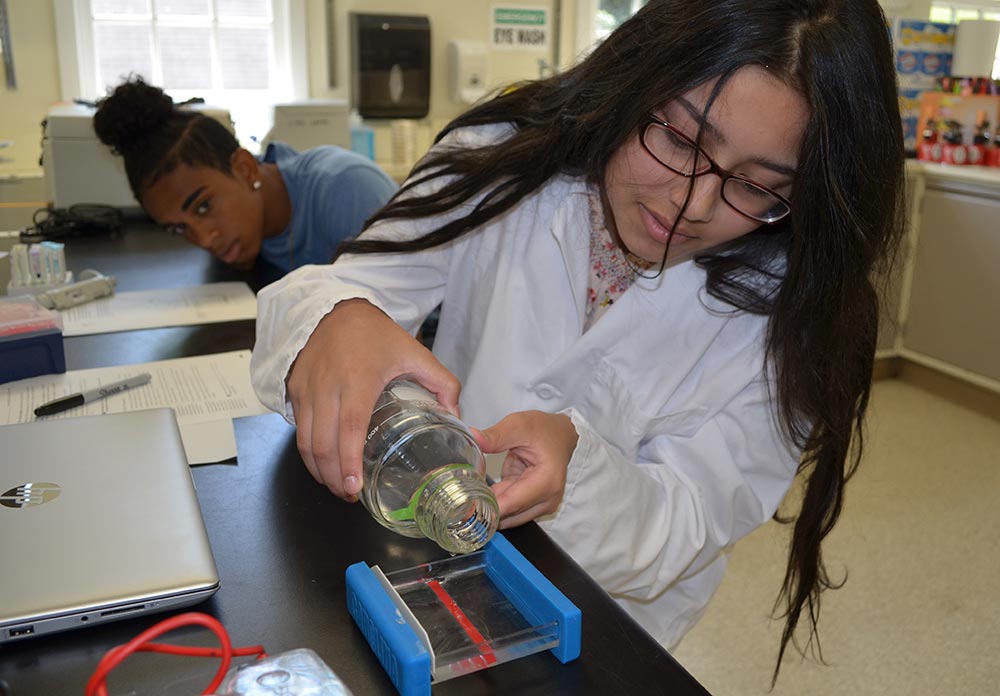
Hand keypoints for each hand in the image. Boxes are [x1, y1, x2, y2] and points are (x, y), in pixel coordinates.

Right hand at [286, 299, 459, 500]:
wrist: (335, 310)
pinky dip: (308, 453)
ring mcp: (308, 390)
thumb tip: (455, 416)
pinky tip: (324, 465)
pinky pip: (298, 430)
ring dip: (319, 471)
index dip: (349, 461)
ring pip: (305, 442)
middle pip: (323, 443)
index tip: (355, 485)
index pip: (351, 427)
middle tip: (350, 495)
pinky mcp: (295, 391)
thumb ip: (442, 383)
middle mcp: (329, 387)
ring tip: (338, 486)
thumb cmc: (375, 334)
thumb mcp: (415, 352)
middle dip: (334, 477)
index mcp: (360, 379)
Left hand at [473, 411, 578, 528]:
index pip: (511, 504)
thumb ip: (496, 435)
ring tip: (464, 501)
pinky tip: (478, 497)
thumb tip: (473, 437)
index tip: (464, 509)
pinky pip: (509, 510)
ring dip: (488, 510)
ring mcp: (541, 505)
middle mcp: (547, 499)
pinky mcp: (533, 506)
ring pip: (508, 518)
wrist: (560, 435)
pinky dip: (495, 505)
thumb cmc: (544, 430)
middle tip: (457, 505)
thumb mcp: (519, 425)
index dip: (486, 509)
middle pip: (509, 516)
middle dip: (483, 512)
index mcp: (546, 482)